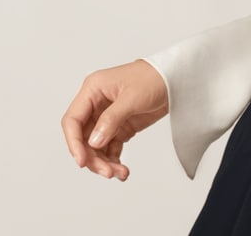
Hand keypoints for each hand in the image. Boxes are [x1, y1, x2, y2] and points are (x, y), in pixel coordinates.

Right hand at [61, 60, 168, 180]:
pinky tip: (122, 170)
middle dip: (93, 158)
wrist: (177, 78)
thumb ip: (111, 120)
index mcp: (93, 90)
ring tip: (119, 173)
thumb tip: (93, 143)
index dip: (74, 143)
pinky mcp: (120, 126)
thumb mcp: (132, 97)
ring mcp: (108, 116)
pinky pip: (110, 147)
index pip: (73, 120)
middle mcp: (96, 103)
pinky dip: (114, 160)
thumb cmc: (154, 77)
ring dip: (104, 162)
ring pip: (96, 146)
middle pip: (83, 138)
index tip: (82, 162)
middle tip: (107, 172)